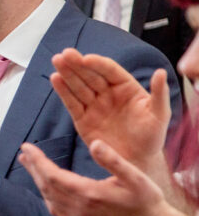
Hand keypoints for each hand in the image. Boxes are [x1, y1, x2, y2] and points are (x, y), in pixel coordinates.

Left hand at [20, 139, 192, 215]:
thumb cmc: (146, 201)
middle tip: (24, 152)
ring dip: (37, 179)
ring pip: (48, 197)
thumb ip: (114, 160)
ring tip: (30, 164)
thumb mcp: (136, 177)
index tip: (27, 147)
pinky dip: (46, 195)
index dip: (38, 161)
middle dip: (33, 167)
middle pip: (46, 185)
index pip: (53, 175)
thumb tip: (95, 143)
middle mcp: (80, 208)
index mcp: (90, 193)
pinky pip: (56, 209)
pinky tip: (44, 186)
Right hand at [50, 48, 169, 169]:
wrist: (137, 161)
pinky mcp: (82, 120)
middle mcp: (108, 94)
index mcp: (126, 88)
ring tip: (56, 61)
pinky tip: (55, 79)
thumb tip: (161, 73)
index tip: (86, 58)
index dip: (98, 64)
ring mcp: (93, 106)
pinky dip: (63, 91)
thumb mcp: (160, 115)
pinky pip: (71, 103)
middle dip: (77, 64)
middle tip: (65, 54)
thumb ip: (159, 94)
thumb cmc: (151, 137)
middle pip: (90, 75)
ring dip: (67, 74)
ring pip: (78, 86)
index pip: (110, 71)